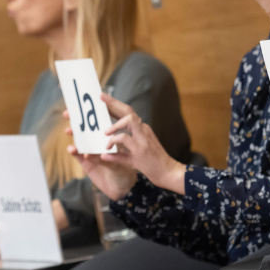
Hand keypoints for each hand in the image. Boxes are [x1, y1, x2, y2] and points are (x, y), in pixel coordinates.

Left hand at [65, 94, 186, 196]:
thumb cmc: (152, 163)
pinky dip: (113, 141)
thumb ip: (120, 149)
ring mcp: (143, 138)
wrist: (168, 172)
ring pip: (129, 119)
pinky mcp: (141, 149)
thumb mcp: (134, 154)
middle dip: (113, 102)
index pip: (127, 112)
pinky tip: (107, 148)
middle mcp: (143, 130)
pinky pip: (124, 138)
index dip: (115, 105)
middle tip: (100, 97)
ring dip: (115, 124)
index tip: (103, 98)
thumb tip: (104, 149)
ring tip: (105, 132)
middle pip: (128, 111)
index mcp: (142, 129)